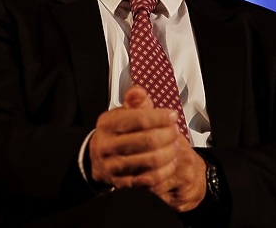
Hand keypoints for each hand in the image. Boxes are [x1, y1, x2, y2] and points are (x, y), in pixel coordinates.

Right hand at [88, 86, 206, 211]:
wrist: (99, 158)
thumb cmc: (117, 132)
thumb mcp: (122, 113)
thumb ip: (134, 101)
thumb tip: (138, 91)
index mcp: (107, 124)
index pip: (139, 119)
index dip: (160, 117)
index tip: (173, 115)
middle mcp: (107, 145)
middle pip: (147, 140)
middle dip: (168, 135)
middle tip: (176, 131)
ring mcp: (113, 166)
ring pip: (151, 161)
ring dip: (170, 153)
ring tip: (176, 146)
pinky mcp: (122, 183)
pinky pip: (150, 180)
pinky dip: (165, 171)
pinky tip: (171, 162)